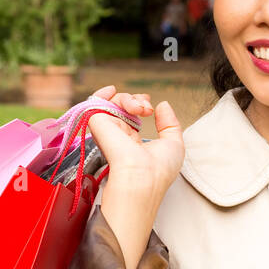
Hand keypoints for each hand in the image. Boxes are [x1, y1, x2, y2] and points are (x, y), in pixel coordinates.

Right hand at [86, 85, 184, 200]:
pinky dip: (103, 93)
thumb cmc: (159, 169)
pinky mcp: (97, 123)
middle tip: (147, 109)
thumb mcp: (173, 144)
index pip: (132, 116)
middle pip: (123, 106)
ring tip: (139, 108)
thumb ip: (169, 123)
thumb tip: (162, 105)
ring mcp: (107, 129)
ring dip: (128, 98)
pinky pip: (95, 102)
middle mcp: (118, 135)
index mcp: (132, 141)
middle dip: (138, 100)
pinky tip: (112, 90)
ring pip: (112, 102)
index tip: (150, 109)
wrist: (143, 178)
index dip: (141, 105)